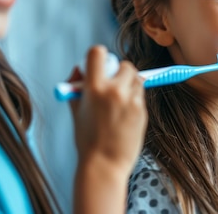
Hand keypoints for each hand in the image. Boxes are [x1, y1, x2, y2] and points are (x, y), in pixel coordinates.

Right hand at [68, 46, 146, 174]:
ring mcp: (131, 100)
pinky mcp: (142, 111)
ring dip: (129, 84)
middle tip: (113, 84)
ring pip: (136, 79)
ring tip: (118, 102)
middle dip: (119, 72)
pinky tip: (124, 115)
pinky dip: (134, 99)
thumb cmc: (86, 139)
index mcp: (93, 88)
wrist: (104, 165)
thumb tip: (79, 68)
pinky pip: (140, 95)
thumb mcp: (75, 110)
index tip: (99, 64)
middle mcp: (114, 90)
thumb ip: (76, 86)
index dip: (98, 56)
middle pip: (124, 65)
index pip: (98, 53)